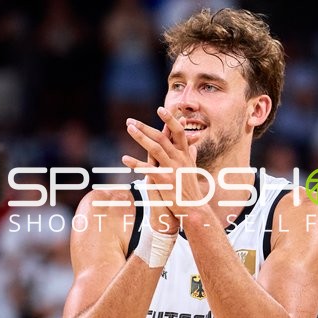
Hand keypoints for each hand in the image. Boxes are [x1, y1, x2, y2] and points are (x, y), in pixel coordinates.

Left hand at [121, 107, 206, 221]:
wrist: (193, 208)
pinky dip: (135, 163)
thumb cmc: (190, 189)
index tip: (160, 109)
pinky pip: (148, 169)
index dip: (170, 120)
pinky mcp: (165, 180)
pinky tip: (124, 159)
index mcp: (186, 155)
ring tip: (129, 129)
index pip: (179, 132)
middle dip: (146, 127)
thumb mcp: (192, 170)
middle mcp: (180, 159)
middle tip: (131, 120)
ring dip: (141, 137)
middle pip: (163, 137)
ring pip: (155, 148)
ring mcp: (173, 168)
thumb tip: (193, 147)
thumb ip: (192, 157)